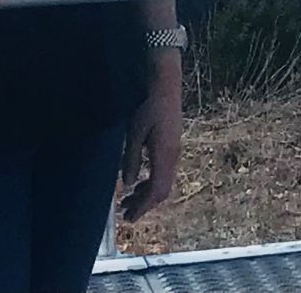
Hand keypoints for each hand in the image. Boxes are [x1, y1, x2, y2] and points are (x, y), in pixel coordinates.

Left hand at [121, 61, 183, 221]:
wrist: (166, 82)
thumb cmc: (148, 105)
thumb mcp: (134, 133)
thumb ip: (131, 159)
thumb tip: (128, 184)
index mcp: (165, 154)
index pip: (157, 190)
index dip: (143, 207)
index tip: (129, 219)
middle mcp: (173, 155)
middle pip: (163, 189)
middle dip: (144, 204)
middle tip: (125, 214)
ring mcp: (174, 149)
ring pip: (164, 180)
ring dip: (147, 193)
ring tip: (128, 200)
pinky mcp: (171, 143)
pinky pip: (164, 170)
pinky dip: (151, 181)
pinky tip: (138, 179)